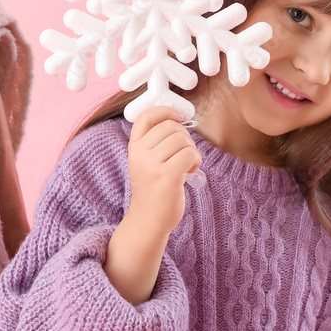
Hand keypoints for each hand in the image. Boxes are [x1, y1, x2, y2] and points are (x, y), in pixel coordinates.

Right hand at [103, 106, 201, 303]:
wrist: (149, 220)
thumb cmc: (153, 189)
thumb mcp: (146, 161)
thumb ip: (156, 142)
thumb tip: (179, 119)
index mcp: (134, 147)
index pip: (146, 116)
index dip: (165, 111)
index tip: (178, 116)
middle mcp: (139, 153)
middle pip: (170, 127)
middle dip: (185, 136)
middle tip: (185, 152)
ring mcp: (152, 164)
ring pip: (182, 139)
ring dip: (192, 150)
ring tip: (188, 164)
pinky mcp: (167, 176)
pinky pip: (190, 154)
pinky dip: (196, 160)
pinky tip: (191, 171)